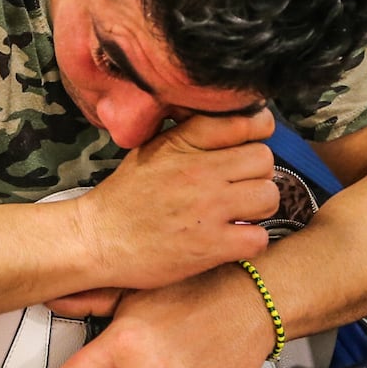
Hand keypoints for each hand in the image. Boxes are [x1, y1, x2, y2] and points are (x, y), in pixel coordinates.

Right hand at [70, 108, 277, 289]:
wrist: (97, 239)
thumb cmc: (125, 196)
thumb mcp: (152, 149)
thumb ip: (191, 134)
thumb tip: (234, 121)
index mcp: (183, 142)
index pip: (246, 122)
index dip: (257, 132)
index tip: (248, 145)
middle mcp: (199, 172)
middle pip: (264, 160)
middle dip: (256, 174)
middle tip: (239, 187)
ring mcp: (207, 209)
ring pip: (269, 196)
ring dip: (258, 208)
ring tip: (238, 214)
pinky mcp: (211, 246)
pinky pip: (259, 238)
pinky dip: (250, 241)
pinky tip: (231, 239)